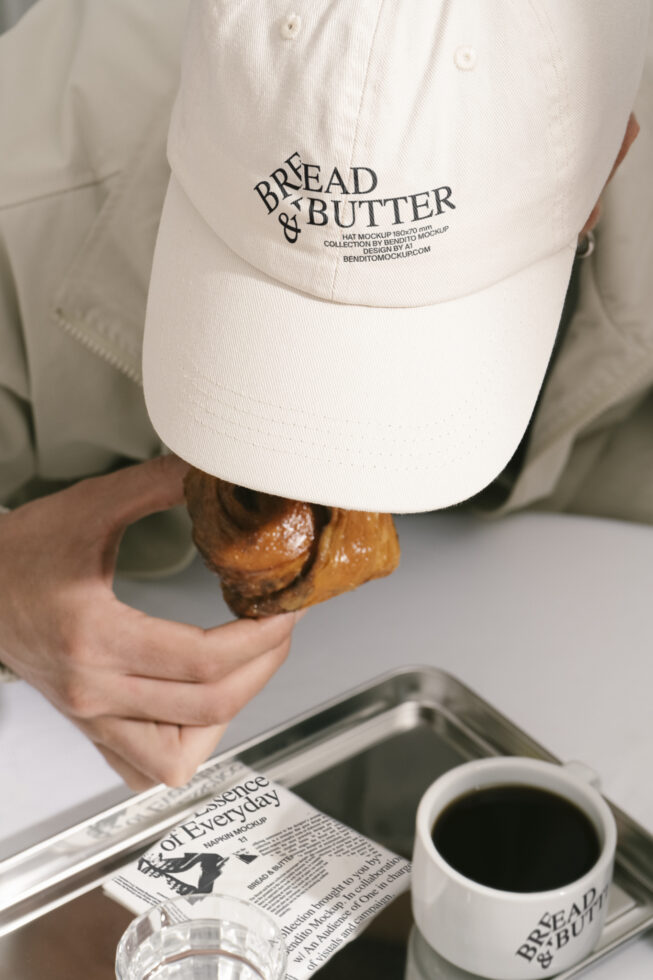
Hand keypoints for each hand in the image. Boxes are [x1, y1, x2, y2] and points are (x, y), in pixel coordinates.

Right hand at [0, 455, 302, 789]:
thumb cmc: (20, 551)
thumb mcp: (91, 506)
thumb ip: (157, 484)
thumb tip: (213, 464)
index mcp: (94, 636)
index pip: (201, 659)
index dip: (260, 638)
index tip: (284, 611)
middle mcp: (92, 688)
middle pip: (206, 706)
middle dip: (262, 667)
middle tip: (280, 630)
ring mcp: (89, 715)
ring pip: (176, 755)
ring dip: (226, 717)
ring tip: (245, 669)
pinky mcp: (88, 725)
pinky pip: (144, 767)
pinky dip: (184, 746)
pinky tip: (200, 706)